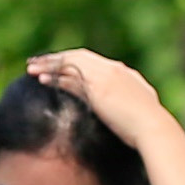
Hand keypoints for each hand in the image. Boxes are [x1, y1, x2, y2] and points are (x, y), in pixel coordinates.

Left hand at [25, 49, 177, 146]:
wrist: (153, 128)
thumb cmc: (149, 125)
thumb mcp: (140, 106)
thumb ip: (129, 99)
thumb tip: (124, 106)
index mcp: (123, 71)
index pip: (91, 60)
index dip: (71, 60)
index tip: (58, 64)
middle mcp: (112, 69)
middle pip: (77, 57)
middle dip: (55, 58)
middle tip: (37, 60)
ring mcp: (104, 77)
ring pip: (69, 64)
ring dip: (48, 65)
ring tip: (31, 67)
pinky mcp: (96, 89)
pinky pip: (69, 79)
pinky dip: (54, 77)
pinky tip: (41, 79)